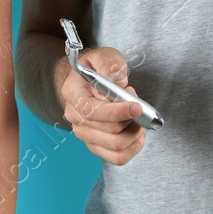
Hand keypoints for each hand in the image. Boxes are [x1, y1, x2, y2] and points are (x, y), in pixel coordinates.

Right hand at [58, 46, 148, 165]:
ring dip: (135, 133)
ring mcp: (84, 134)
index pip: (91, 111)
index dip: (117, 112)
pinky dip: (134, 147)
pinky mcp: (95, 145)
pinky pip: (118, 157)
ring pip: (116, 147)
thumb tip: (119, 81)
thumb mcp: (103, 56)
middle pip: (109, 132)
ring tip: (139, 117)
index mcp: (73, 93)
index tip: (137, 107)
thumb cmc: (96, 68)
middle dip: (132, 120)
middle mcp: (75, 117)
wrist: (87, 81)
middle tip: (138, 104)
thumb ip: (110, 64)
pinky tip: (137, 131)